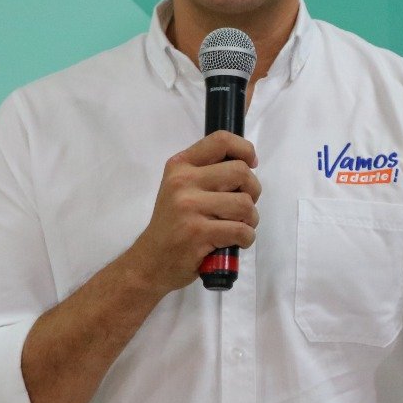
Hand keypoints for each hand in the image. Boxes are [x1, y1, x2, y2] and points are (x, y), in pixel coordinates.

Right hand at [121, 131, 261, 293]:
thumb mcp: (180, 189)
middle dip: (253, 191)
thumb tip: (248, 164)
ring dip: (250, 219)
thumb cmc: (172, 225)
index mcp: (180, 166)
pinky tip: (233, 242)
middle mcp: (183, 182)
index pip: (220, 141)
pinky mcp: (198, 233)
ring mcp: (189, 207)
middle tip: (243, 207)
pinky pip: (242, 230)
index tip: (251, 165)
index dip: (245, 149)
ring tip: (237, 227)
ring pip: (244, 204)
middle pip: (240, 172)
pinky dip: (246, 239)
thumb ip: (207, 173)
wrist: (150, 262)